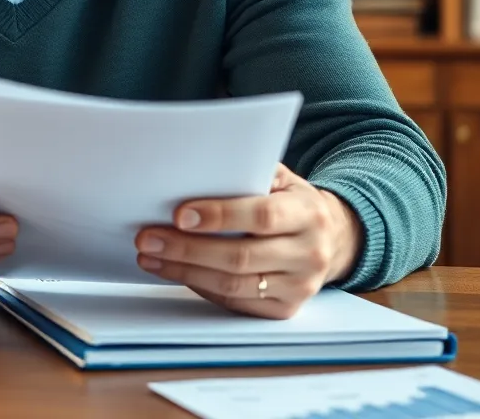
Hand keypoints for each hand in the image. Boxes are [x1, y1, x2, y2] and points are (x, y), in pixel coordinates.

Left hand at [134, 164, 362, 317]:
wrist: (331, 236)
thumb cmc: (290, 199)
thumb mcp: (280, 177)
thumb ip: (247, 172)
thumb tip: (194, 170)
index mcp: (308, 214)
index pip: (261, 216)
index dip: (219, 216)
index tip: (179, 215)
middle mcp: (309, 254)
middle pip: (240, 257)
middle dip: (187, 249)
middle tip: (148, 239)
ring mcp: (298, 287)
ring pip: (233, 285)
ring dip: (185, 271)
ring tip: (151, 257)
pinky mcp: (284, 309)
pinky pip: (235, 303)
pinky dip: (201, 287)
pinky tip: (176, 273)